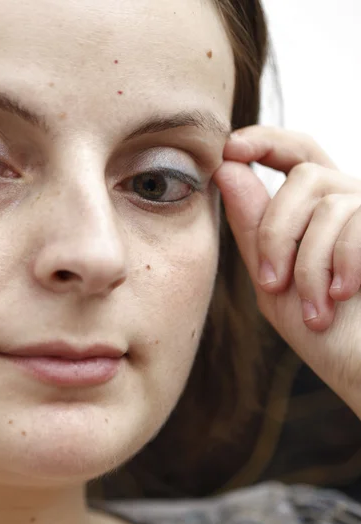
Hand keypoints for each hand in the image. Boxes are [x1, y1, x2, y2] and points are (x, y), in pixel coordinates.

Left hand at [214, 126, 360, 416]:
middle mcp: (351, 201)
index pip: (293, 155)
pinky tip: (341, 296)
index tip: (231, 148)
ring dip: (308, 263)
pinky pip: (357, 221)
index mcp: (316, 211)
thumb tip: (226, 169)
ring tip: (313, 309)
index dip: (264, 141)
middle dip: (276, 230)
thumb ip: (252, 228)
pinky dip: (341, 264)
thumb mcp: (273, 279)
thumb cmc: (323, 332)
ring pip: (327, 202)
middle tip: (272, 283)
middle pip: (303, 175)